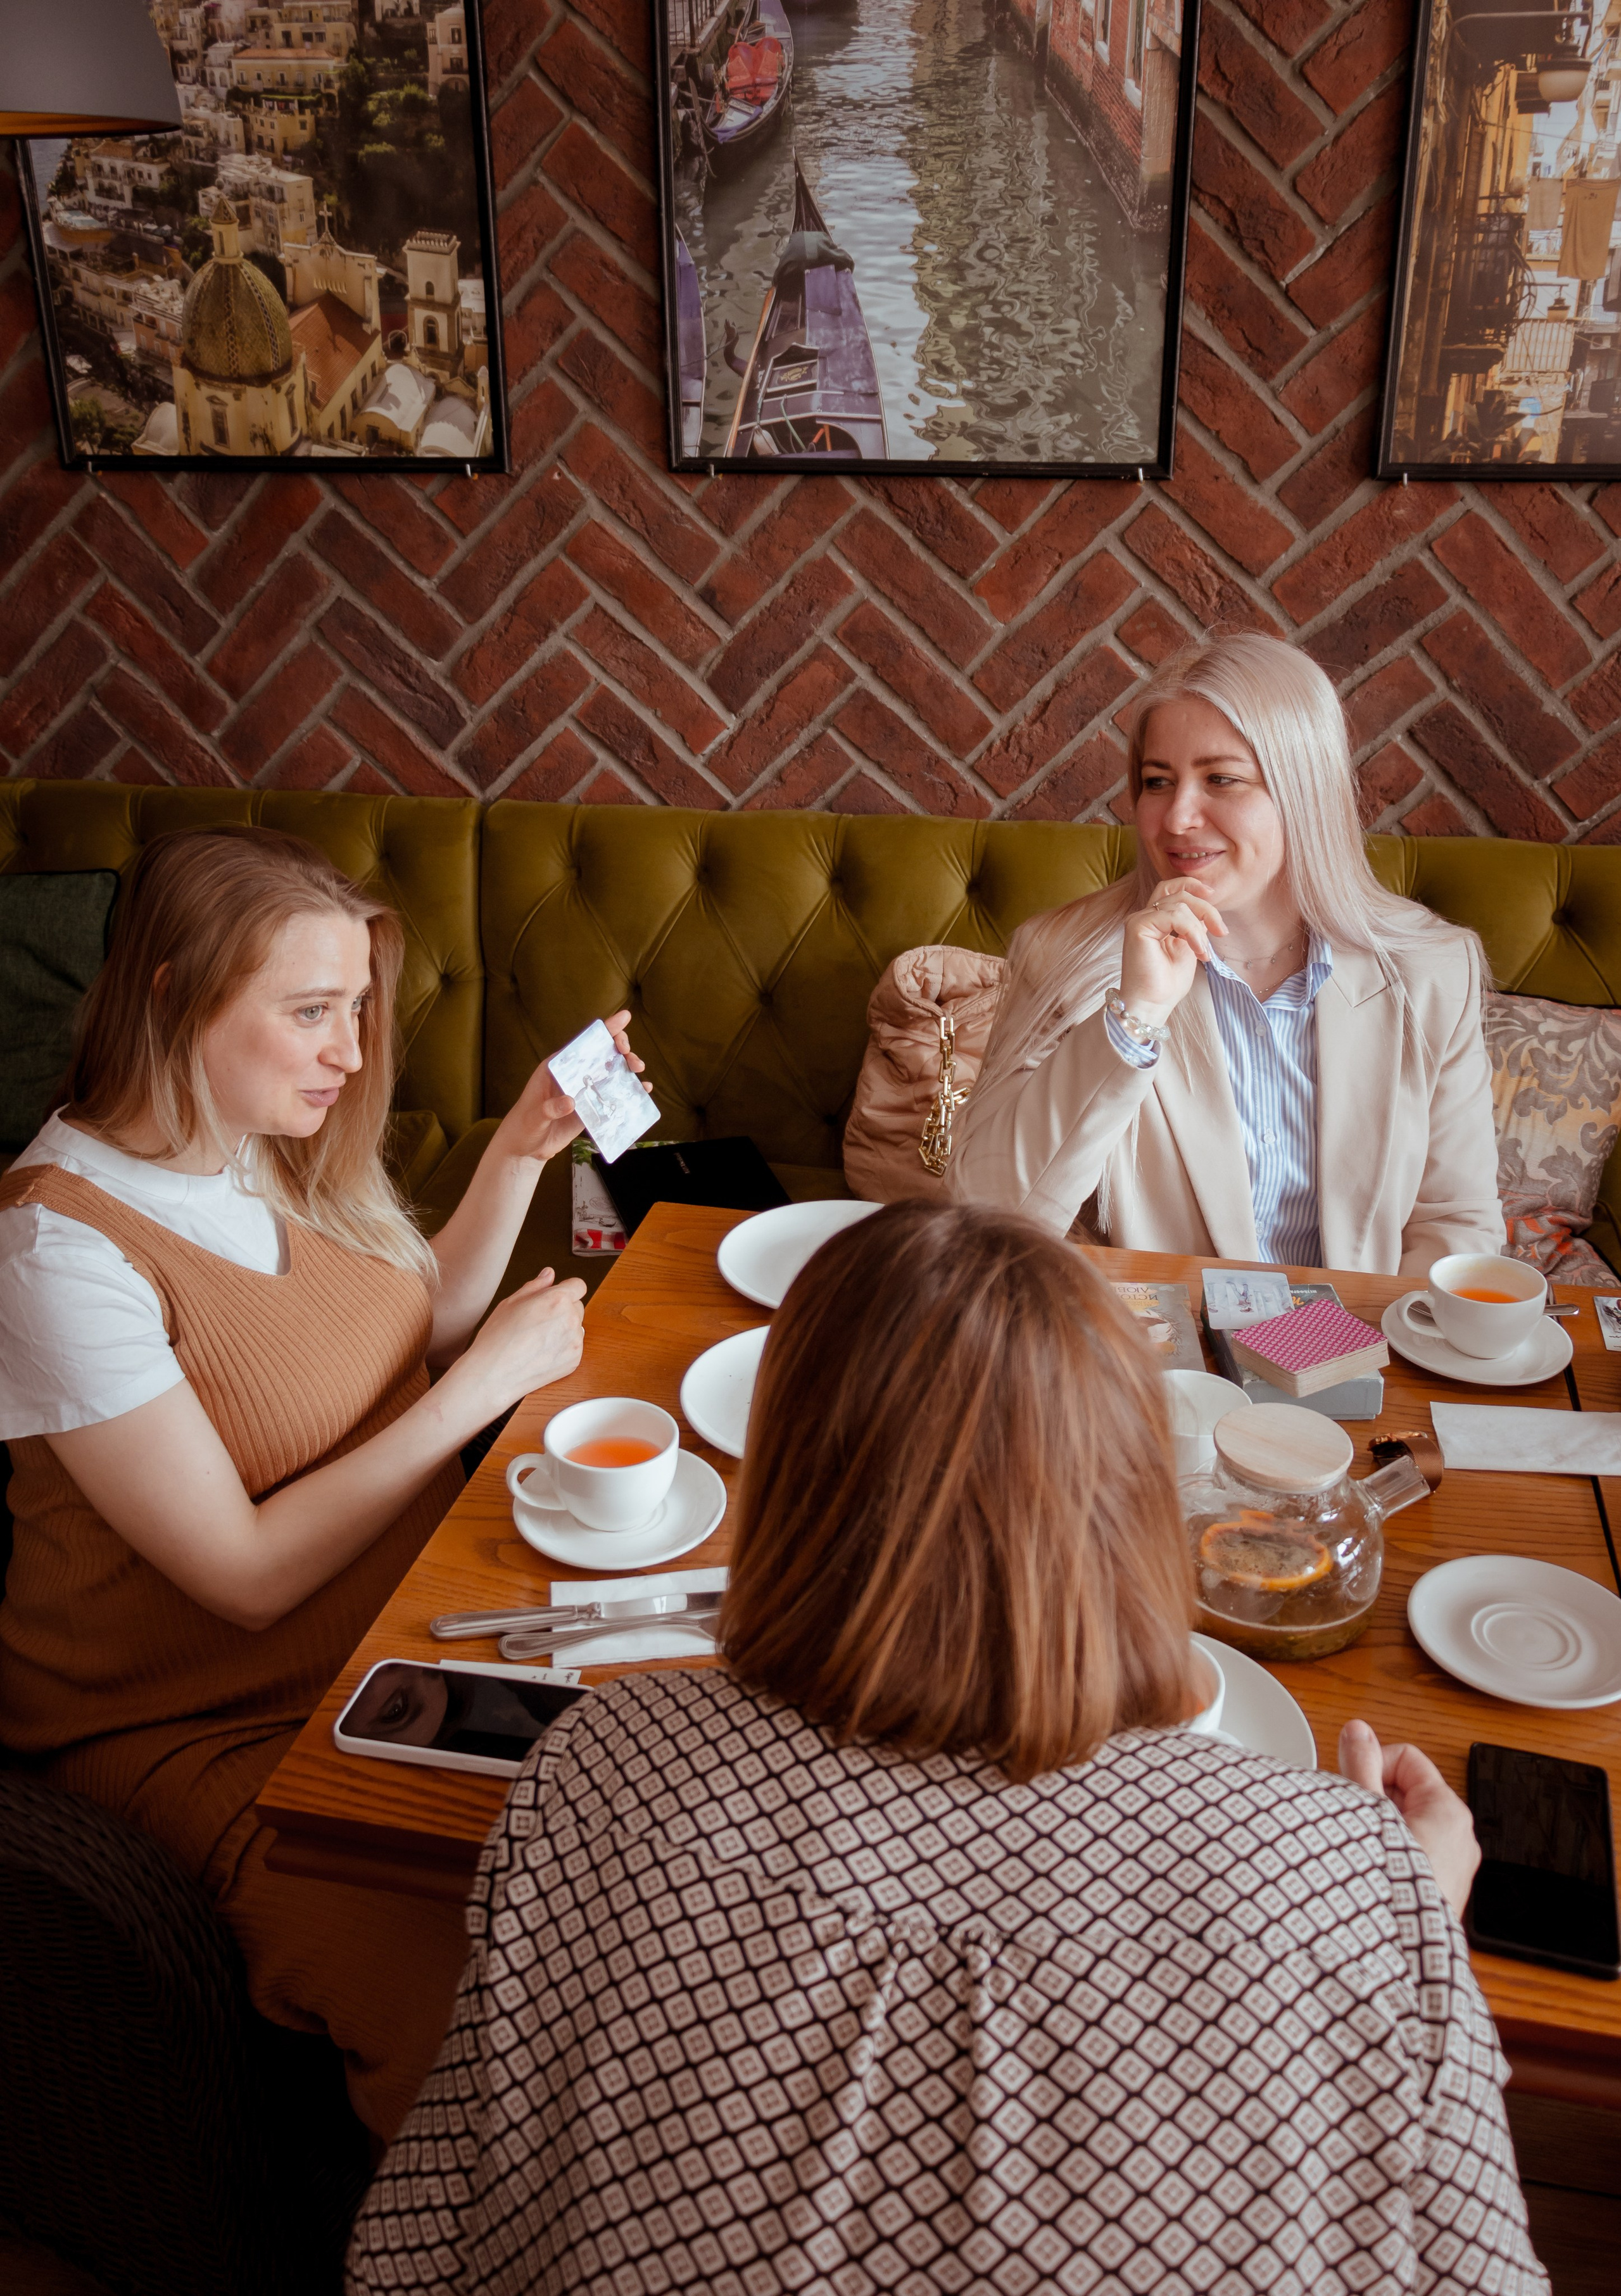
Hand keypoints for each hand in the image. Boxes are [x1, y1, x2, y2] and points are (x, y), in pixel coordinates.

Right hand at [452, 1268, 585, 1415]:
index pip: (578, 1286)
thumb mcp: (511, 1302)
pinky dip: (562, 1348)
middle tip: (539, 1321)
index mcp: (557, 1299)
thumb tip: (549, 1274)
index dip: (566, 1290)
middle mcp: (570, 1318)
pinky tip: (541, 1352)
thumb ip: (535, 1286)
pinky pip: (574, 1346)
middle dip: (563, 1310)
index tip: (555, 1298)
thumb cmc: (497, 1338)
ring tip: (538, 1339)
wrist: (494, 1374)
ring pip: (576, 1327)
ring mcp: (575, 1341)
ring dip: (564, 1329)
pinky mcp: (575, 1360)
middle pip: (577, 1306)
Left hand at [496, 1010, 643, 1165]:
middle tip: (631, 1056)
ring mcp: (584, 1090)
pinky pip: (613, 1095)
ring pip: (611, 1072)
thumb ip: (549, 1109)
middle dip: (620, 1048)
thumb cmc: (524, 1126)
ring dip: (627, 1068)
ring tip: (640, 1070)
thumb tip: (570, 1101)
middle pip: (601, 1053)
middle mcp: (574, 1074)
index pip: (582, 1043)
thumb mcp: (533, 1117)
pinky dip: (629, 1091)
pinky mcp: (592, 1107)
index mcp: (557, 1067)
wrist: (527, 1148)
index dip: (604, 1030)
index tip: (623, 1019)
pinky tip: (643, 1090)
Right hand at [1118, 879, 1226, 1024]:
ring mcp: (1139, 920)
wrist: (1152, 1005)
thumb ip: (1193, 927)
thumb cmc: (1167, 984)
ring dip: (1200, 928)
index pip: (1171, 889)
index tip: (1213, 895)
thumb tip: (1206, 914)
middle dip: (1206, 908)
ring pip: (1179, 904)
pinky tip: (1197, 949)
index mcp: (1154, 920)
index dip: (1192, 886)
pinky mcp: (1138, 927)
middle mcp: (1144, 917)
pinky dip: (1192, 931)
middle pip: (1178, 892)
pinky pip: (1174, 915)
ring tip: (1203, 952)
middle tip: (1221, 931)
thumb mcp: (1188, 948)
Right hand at [1338, 1718, 1480, 1918]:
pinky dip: (1393, 1855)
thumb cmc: (1389, 1887)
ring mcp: (1456, 1866)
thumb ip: (1360, 1766)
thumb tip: (1358, 1730)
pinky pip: (1416, 1853)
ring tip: (1362, 1851)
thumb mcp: (1366, 1814)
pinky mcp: (1445, 1890)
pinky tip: (1374, 1874)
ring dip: (1380, 1830)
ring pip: (1408, 1824)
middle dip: (1374, 1800)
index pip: (1405, 1757)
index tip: (1351, 1789)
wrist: (1398, 1953)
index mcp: (1447, 1809)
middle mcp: (1461, 1835)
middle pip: (1407, 1790)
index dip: (1372, 1765)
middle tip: (1353, 1824)